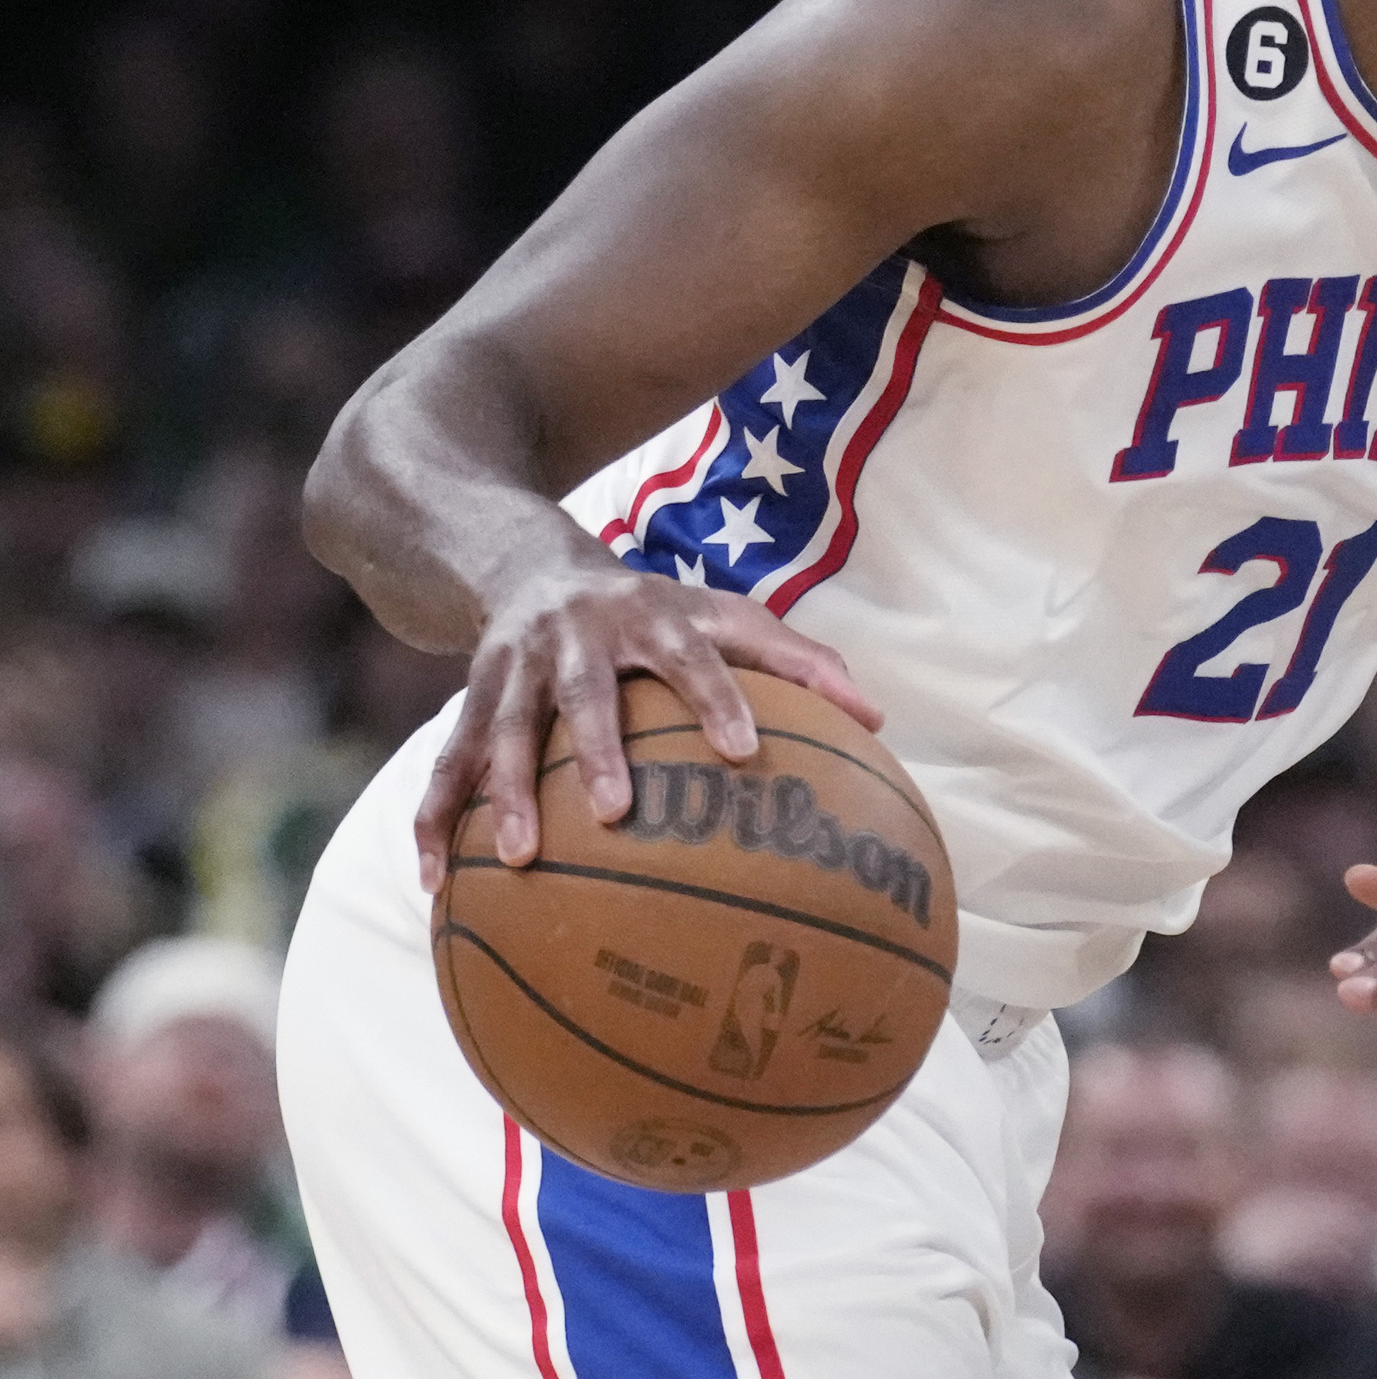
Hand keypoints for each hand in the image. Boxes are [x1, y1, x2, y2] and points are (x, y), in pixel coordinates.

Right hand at [413, 559, 874, 889]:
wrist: (527, 562)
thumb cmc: (654, 609)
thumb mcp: (722, 615)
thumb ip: (797, 662)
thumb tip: (877, 721)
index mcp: (650, 618)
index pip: (691, 655)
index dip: (716, 698)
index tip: (744, 752)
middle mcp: (577, 638)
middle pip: (583, 693)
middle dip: (594, 749)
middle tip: (613, 812)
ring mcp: (515, 668)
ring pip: (504, 730)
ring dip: (504, 793)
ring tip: (517, 859)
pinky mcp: (469, 698)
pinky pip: (445, 762)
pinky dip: (433, 818)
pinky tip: (435, 882)